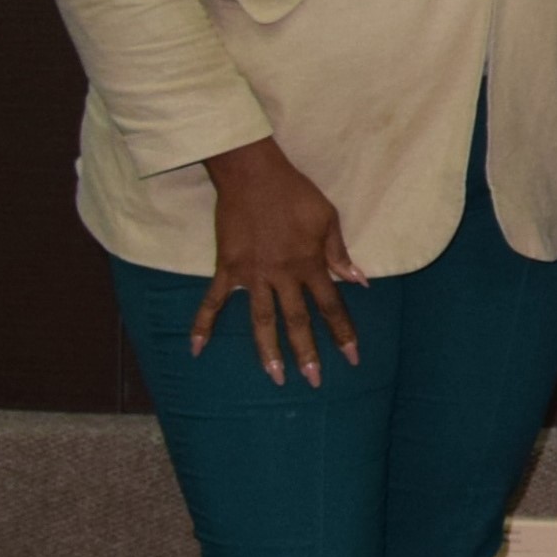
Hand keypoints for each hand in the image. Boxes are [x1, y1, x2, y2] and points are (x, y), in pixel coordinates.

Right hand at [197, 135, 364, 386]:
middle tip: (314, 382)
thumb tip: (359, 281)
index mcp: (310, 264)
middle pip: (297, 321)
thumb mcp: (328, 219)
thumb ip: (339, 253)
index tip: (353, 357)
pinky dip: (203, 324)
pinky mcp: (226, 268)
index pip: (331, 306)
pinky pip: (212, 301)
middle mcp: (282, 275)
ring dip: (268, 351)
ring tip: (275, 377)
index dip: (342, 333)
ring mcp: (252, 275)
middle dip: (307, 353)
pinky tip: (196, 349)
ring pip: (261, 320)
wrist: (252, 175)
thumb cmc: (294, 193)